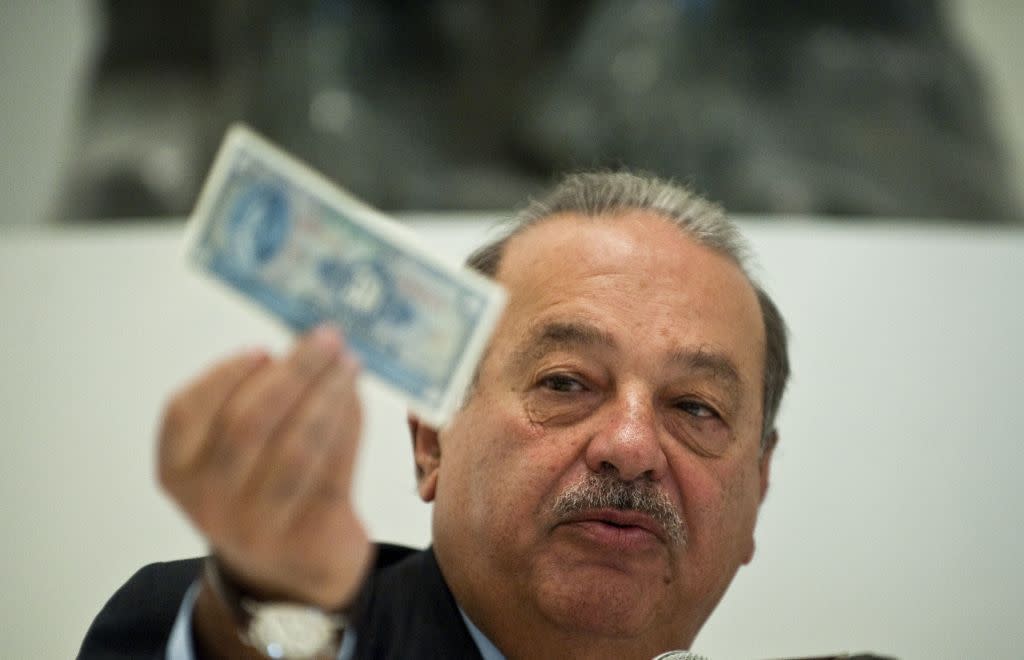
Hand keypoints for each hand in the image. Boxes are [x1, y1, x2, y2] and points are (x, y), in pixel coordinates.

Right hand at [158, 325, 371, 609]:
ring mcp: (257, 527)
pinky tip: (354, 398)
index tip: (264, 347)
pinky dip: (348, 425)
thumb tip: (305, 343)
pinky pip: (333, 468)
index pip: (186, 412)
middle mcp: (208, 503)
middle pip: (249, 423)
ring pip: (296, 446)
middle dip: (293, 373)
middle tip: (326, 337)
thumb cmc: (260, 489)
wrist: (290, 572)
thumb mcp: (234, 453)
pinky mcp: (308, 537)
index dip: (226, 374)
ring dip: (328, 395)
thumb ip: (253, 400)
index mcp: (177, 473)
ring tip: (348, 363)